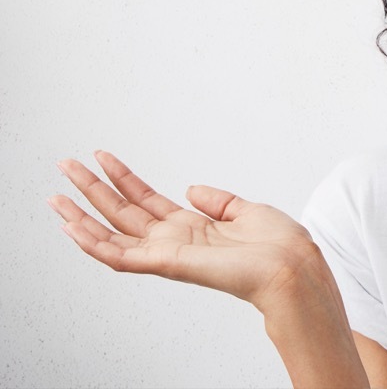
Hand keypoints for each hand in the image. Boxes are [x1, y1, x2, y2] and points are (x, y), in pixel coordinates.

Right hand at [49, 151, 322, 312]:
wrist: (292, 267)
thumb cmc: (279, 246)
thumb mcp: (247, 210)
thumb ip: (218, 201)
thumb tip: (192, 189)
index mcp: (193, 227)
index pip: (146, 200)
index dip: (123, 178)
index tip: (102, 157)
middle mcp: (176, 241)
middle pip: (122, 212)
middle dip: (92, 189)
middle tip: (65, 165)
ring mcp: (168, 254)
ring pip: (111, 235)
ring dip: (81, 216)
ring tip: (56, 195)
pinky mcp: (167, 264)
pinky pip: (120, 257)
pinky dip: (93, 244)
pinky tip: (71, 227)